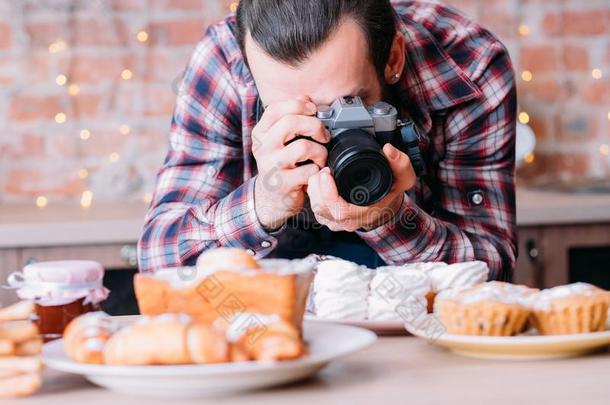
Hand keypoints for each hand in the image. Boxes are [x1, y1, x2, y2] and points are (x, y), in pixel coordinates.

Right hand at [252, 98, 329, 229]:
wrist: (272, 199)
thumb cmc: (281, 165)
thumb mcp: (279, 140)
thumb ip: (289, 118)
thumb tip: (305, 99)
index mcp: (260, 134)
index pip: (274, 109)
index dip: (297, 105)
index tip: (313, 110)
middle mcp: (262, 148)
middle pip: (291, 123)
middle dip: (315, 126)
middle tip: (323, 136)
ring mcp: (271, 166)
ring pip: (303, 147)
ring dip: (320, 151)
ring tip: (320, 158)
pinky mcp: (282, 184)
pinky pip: (309, 170)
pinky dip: (318, 170)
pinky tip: (315, 172)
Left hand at [307, 143, 416, 231]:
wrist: (385, 204)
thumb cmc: (391, 193)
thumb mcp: (402, 178)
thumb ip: (400, 163)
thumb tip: (388, 150)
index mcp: (362, 214)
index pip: (338, 209)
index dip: (327, 191)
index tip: (327, 172)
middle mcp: (347, 221)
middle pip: (321, 208)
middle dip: (318, 186)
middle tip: (324, 169)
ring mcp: (336, 221)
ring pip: (315, 207)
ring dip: (314, 189)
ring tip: (322, 174)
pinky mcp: (328, 218)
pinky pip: (314, 207)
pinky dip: (314, 193)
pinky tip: (320, 182)